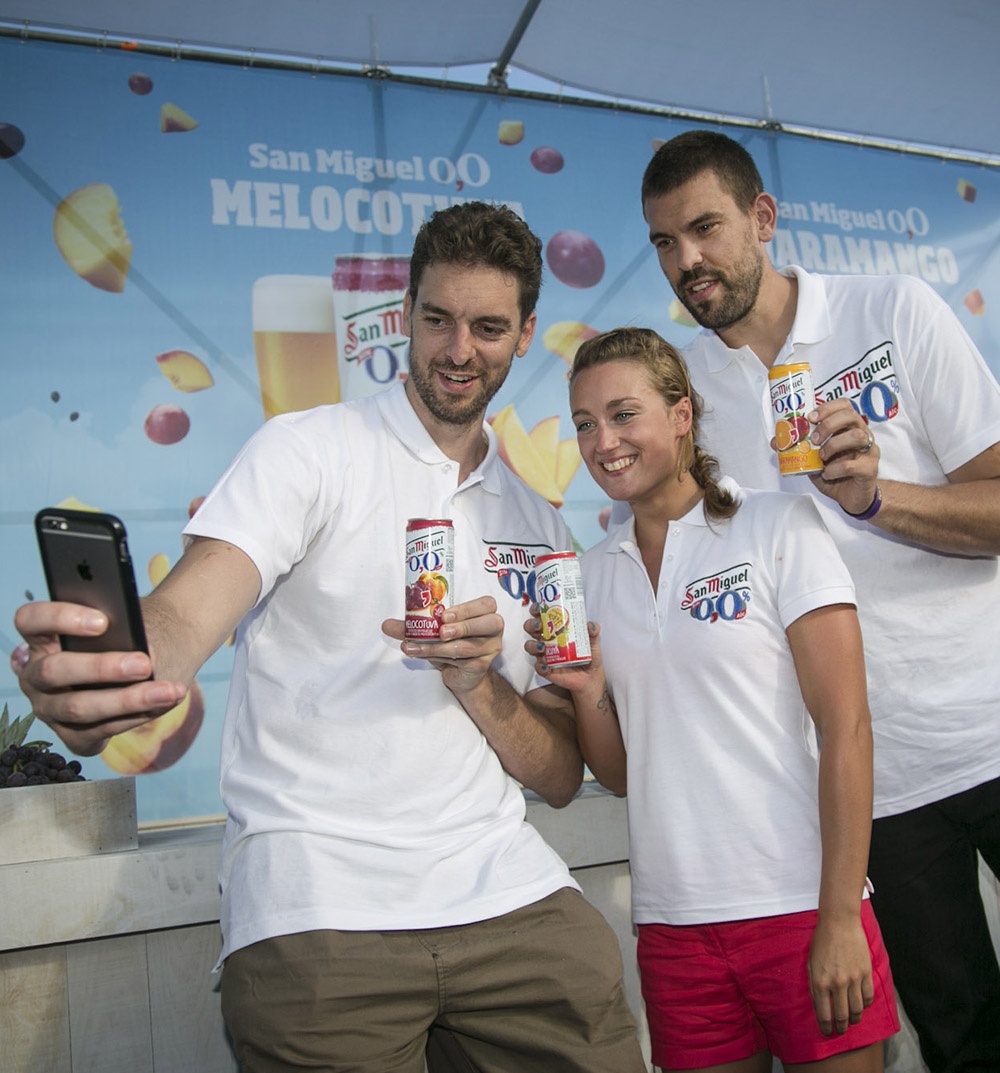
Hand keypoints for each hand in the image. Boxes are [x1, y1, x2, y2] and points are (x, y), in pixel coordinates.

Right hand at [12, 600, 187, 755]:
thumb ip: (133, 636)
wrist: (156, 659)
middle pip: (53, 670)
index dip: (60, 618)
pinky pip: (99, 732)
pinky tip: (162, 704)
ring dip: (129, 700)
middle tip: (144, 664)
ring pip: (79, 708)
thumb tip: (146, 655)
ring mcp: (50, 708)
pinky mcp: (73, 735)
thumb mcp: (136, 628)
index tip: (103, 621)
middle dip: (101, 668)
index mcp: (42, 638)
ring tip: (167, 691)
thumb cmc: (137, 637)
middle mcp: (37, 675)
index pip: (31, 620)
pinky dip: (135, 718)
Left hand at [381, 595, 503, 695]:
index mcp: (485, 612)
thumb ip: (412, 625)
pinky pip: (462, 661)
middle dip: (463, 626)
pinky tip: (422, 655)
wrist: (460, 674)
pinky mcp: (482, 666)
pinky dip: (438, 658)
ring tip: (414, 648)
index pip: (486, 604)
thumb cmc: (450, 644)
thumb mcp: (433, 630)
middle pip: (489, 623)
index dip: (467, 609)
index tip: (445, 614)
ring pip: (467, 646)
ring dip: (438, 647)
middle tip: (441, 631)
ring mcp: (490, 648)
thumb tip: (385, 624)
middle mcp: (493, 629)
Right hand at [524, 607, 603, 694]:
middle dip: (531, 625)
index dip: (535, 610)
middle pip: (531, 629)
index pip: (541, 616)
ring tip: (542, 647)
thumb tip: (591, 625)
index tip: (537, 608)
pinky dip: (540, 666)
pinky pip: (538, 667)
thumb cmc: (589, 654)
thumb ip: (593, 633)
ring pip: (530, 647)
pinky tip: (547, 666)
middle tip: (539, 625)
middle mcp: (546, 640)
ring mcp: (544, 655)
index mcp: (555, 629)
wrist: (591, 676)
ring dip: (533, 645)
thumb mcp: (593, 642)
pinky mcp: (546, 669)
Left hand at [806, 399, 879, 514]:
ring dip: (833, 445)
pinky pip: (853, 465)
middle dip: (828, 425)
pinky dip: (835, 469)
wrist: (850, 497)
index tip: (811, 417)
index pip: (845, 406)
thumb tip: (776, 440)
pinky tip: (828, 474)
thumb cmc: (835, 473)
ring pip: (857, 437)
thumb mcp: (812, 459)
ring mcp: (869, 451)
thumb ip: (798, 448)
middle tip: (814, 439)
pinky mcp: (870, 470)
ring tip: (821, 457)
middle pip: (851, 416)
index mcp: (849, 428)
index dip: (827, 407)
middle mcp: (862, 435)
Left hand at [808, 913, 873, 1035]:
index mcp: (819, 981)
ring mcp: (853, 979)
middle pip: (842, 1016)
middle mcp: (836, 983)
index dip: (826, 1028)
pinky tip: (861, 1005)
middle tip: (840, 1031)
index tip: (827, 1032)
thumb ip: (814, 985)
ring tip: (852, 1021)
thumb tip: (819, 1006)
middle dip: (841, 1028)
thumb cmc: (822, 941)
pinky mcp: (866, 973)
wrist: (839, 922)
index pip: (824, 1014)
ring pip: (857, 1010)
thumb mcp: (811, 963)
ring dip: (855, 1020)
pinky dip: (865, 1005)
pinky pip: (868, 997)